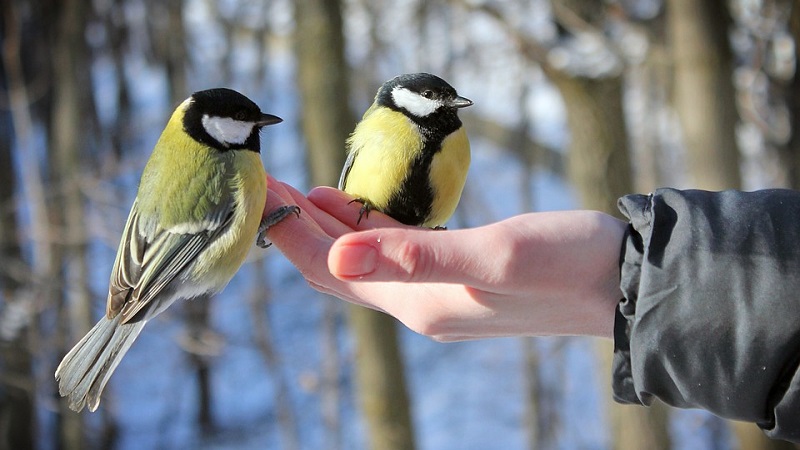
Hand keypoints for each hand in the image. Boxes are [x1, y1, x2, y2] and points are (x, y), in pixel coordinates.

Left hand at [263, 175, 625, 340]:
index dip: (291, 236)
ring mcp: (441, 295)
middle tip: (269, 187)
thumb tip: (336, 259)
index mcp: (419, 303)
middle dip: (300, 230)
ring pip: (365, 264)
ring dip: (331, 230)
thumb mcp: (495, 256)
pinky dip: (368, 232)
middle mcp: (421, 305)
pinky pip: (395, 258)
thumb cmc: (568, 265)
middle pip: (340, 270)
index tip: (263, 195)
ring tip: (300, 194)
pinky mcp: (461, 278)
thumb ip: (416, 257)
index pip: (331, 272)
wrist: (625, 284)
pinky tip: (359, 209)